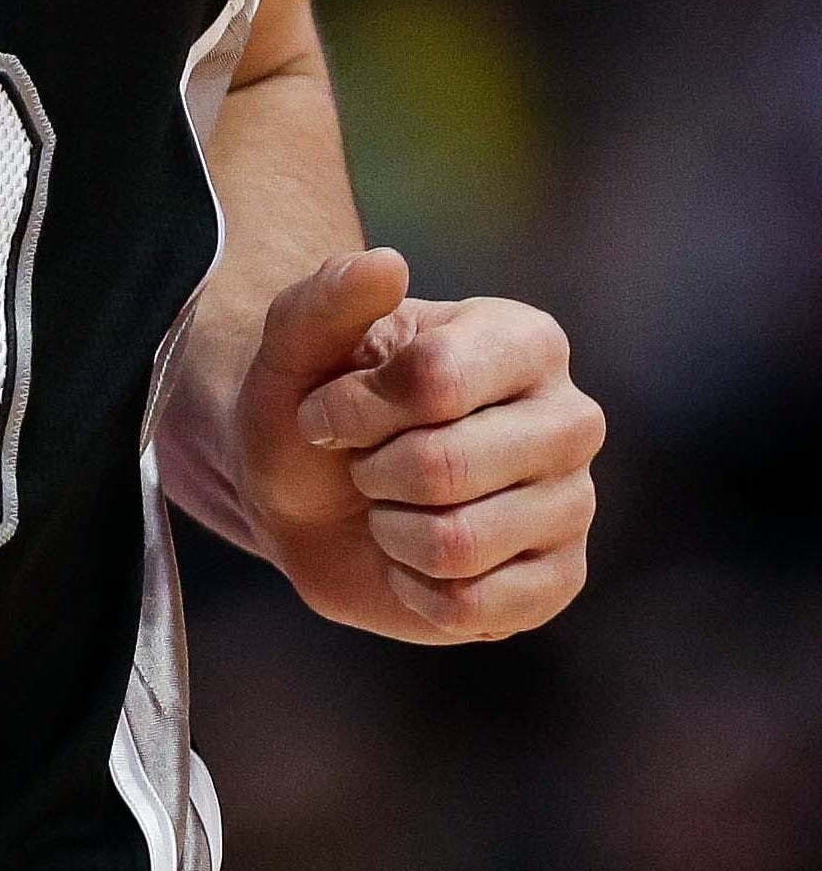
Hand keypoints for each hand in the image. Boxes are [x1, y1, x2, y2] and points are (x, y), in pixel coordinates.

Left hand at [231, 247, 604, 642]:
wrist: (307, 497)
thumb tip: (386, 263)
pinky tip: (414, 560)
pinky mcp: (561, 580)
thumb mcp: (295, 345)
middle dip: (371, 473)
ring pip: (458, 543)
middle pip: (446, 466)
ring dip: (390, 531)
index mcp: (525, 339)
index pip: (436, 379)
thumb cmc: (314, 407)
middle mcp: (570, 417)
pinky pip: (475, 607)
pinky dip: (416, 589)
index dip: (354, 407)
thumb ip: (328, 297)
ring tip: (390, 508)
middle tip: (365, 465)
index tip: (325, 410)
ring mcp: (574, 503)